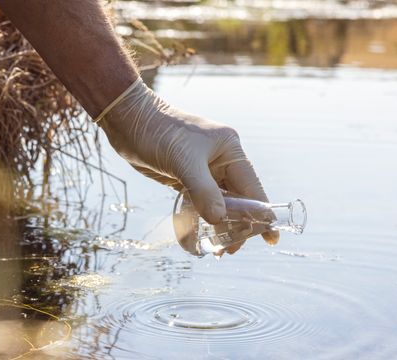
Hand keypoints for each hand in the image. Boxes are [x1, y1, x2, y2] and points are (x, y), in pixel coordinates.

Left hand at [97, 79, 278, 245]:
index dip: (261, 214)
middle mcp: (221, 160)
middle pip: (238, 199)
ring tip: (218, 249)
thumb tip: (220, 220)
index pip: (252, 187)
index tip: (270, 238)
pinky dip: (202, 218)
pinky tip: (201, 234)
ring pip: (219, 203)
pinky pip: (200, 202)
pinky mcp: (186, 177)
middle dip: (238, 224)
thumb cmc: (158, 132)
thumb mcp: (183, 161)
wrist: (127, 120)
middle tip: (230, 250)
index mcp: (229, 150)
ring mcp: (204, 169)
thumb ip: (203, 191)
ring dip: (219, 225)